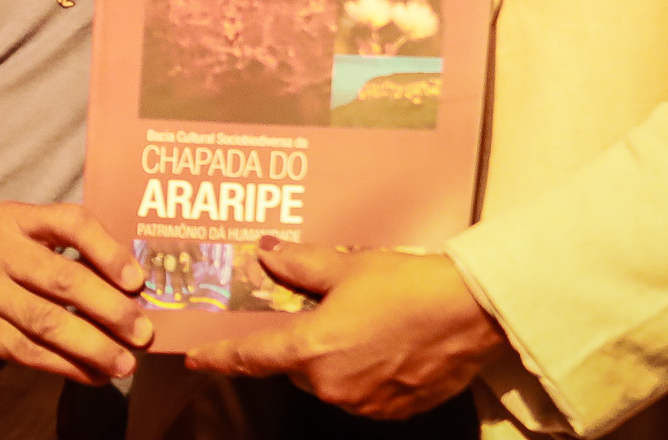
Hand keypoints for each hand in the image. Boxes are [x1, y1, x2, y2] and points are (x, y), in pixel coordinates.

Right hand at [0, 201, 152, 385]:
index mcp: (12, 219)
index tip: (138, 280)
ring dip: (93, 345)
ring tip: (125, 363)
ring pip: (48, 321)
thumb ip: (53, 257)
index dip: (108, 250)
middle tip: (143, 332)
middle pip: (64, 279)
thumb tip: (124, 287)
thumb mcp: (6, 248)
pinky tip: (90, 374)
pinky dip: (65, 365)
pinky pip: (27, 350)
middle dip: (111, 309)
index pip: (70, 222)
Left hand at [185, 243, 507, 419]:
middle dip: (302, 342)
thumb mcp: (347, 267)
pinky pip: (364, 392)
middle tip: (322, 311)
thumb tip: (269, 255)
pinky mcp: (394, 411)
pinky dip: (366, 371)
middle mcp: (330, 385)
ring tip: (366, 321)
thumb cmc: (408, 285)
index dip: (220, 357)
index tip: (196, 357)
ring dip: (335, 357)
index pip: (252, 357)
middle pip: (296, 367)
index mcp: (311, 349)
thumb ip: (301, 265)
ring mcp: (363, 404)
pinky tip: (388, 343)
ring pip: (330, 380)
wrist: (470, 312)